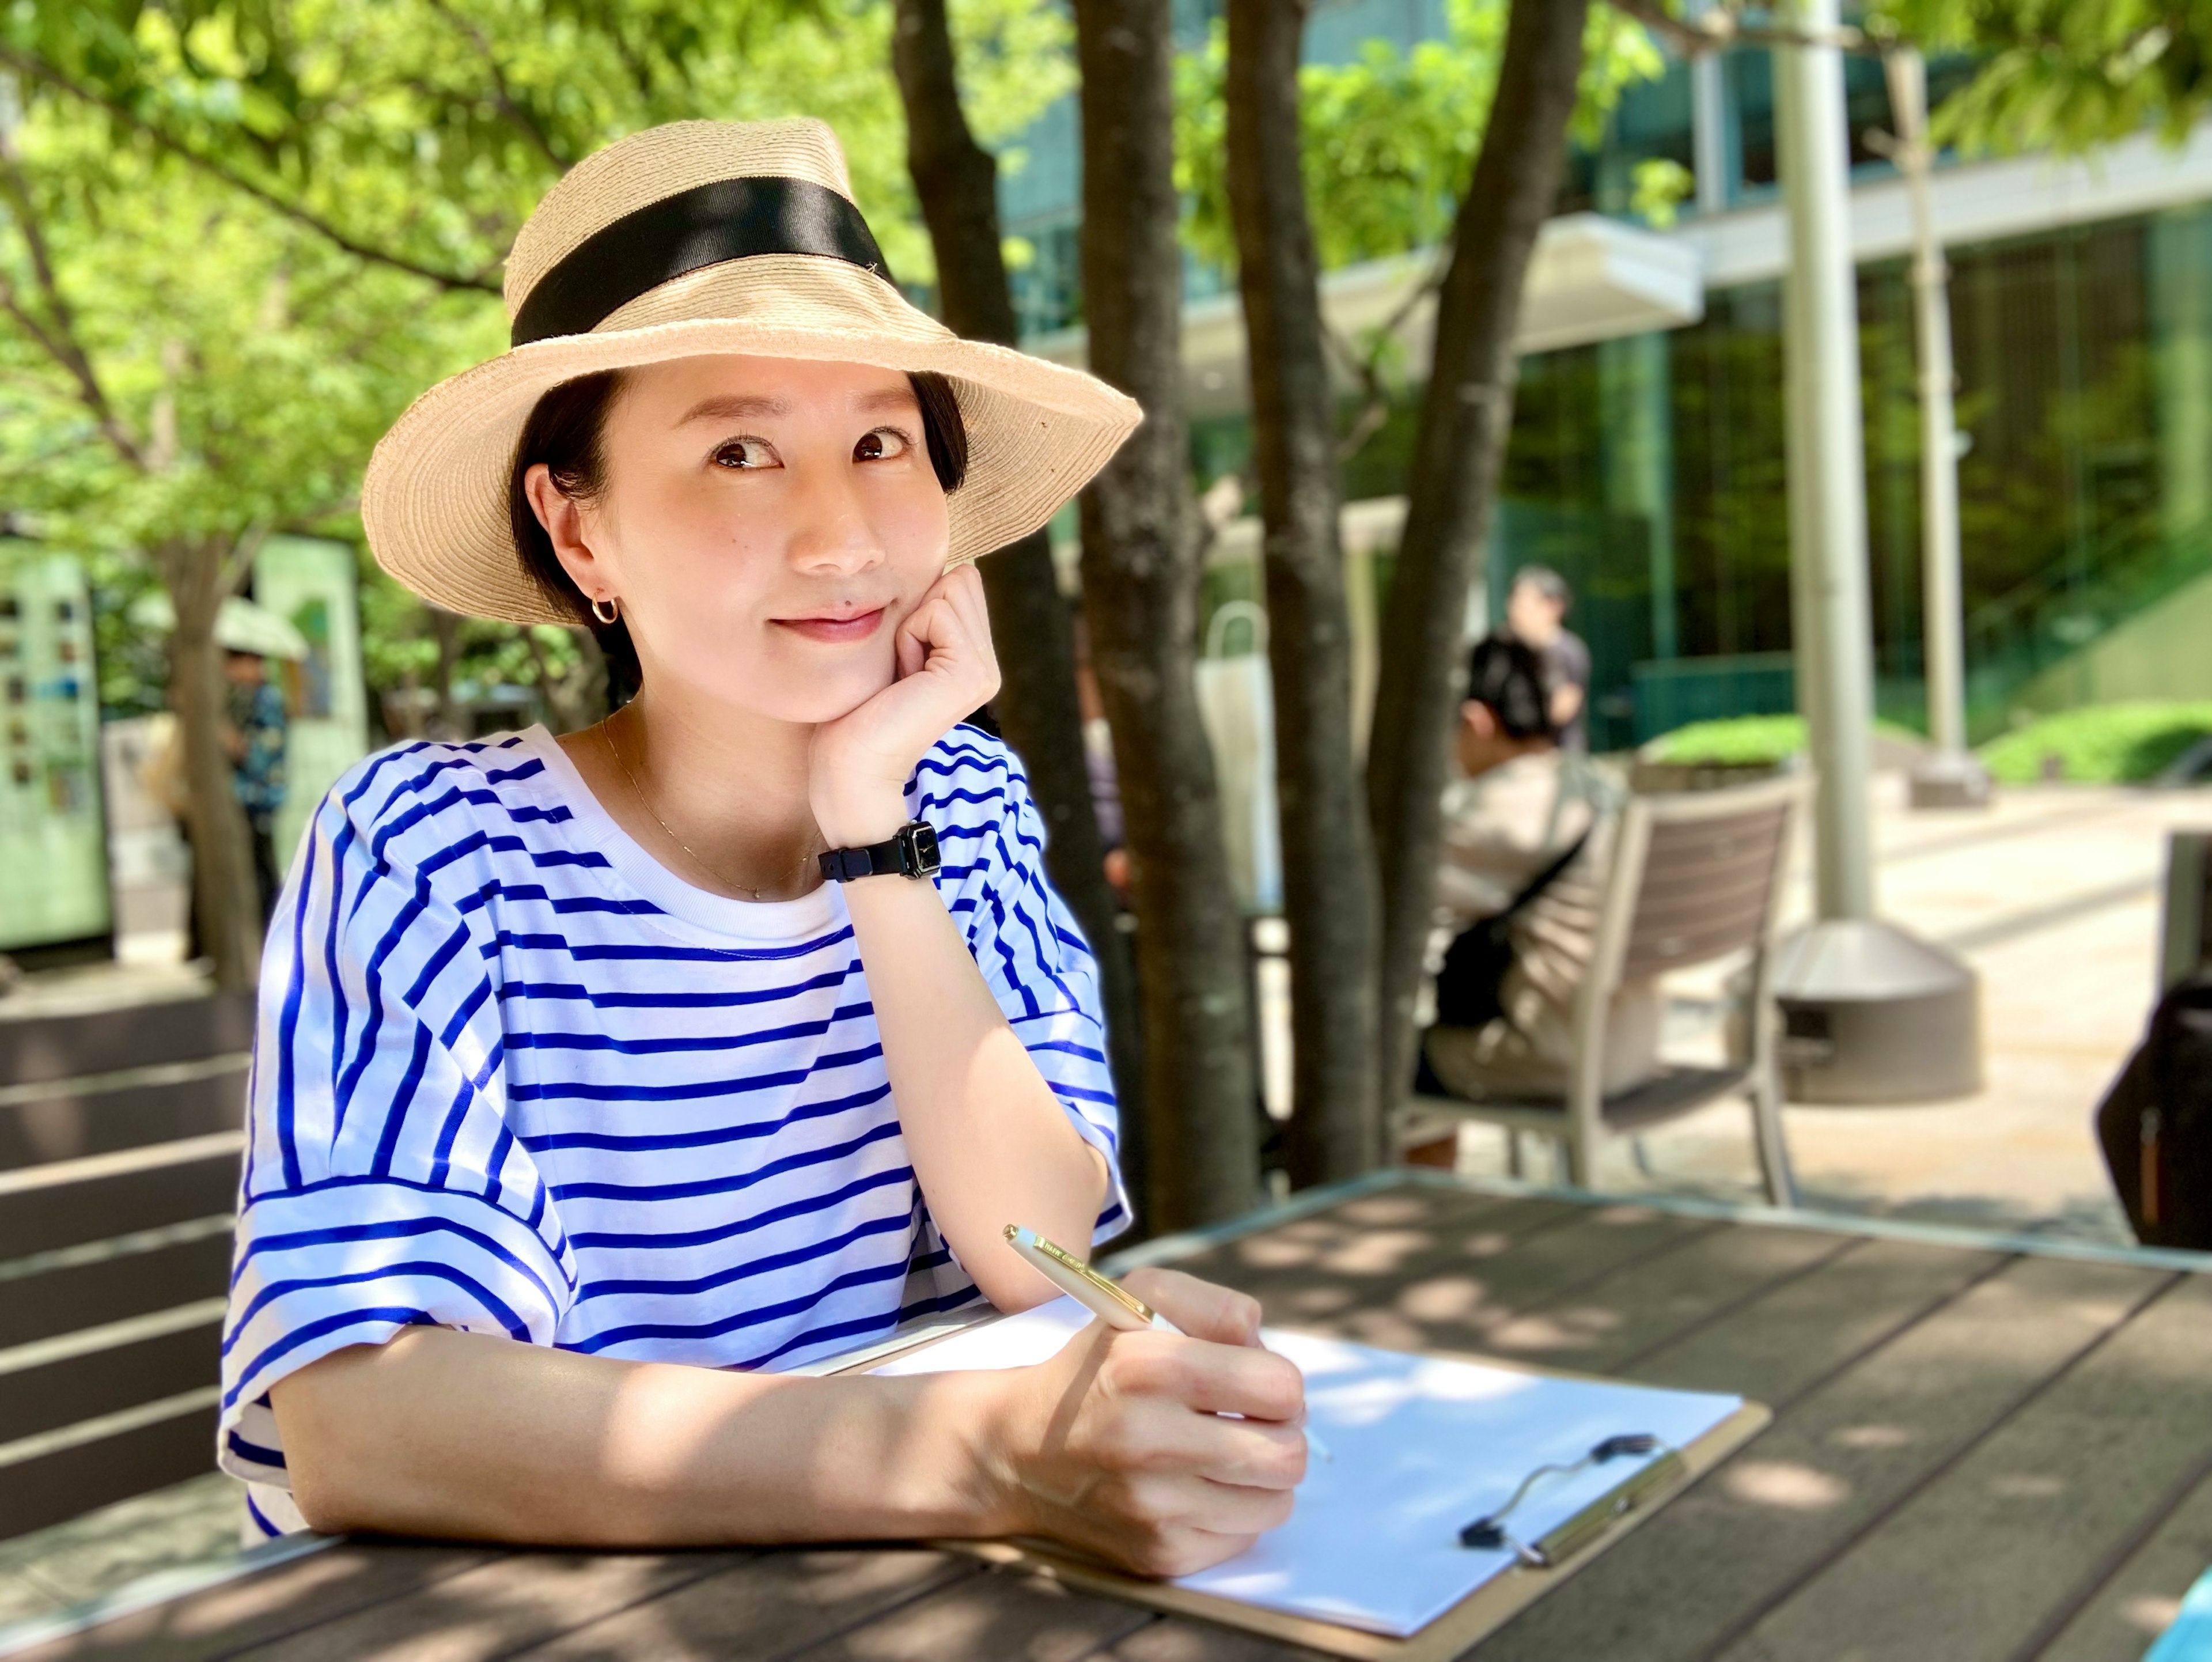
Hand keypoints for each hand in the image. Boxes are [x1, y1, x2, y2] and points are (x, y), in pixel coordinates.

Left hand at [810, 563, 999, 847]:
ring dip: (908, 624)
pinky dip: (906, 637)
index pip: (960, 579)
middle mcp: (988, 663)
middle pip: (960, 578)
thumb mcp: (891, 649)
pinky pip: (936, 613)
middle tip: (897, 666)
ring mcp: (985, 670)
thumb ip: (919, 613)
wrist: (850, 770)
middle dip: (915, 610)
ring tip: (898, 674)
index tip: (896, 659)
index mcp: (972, 657)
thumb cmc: (855, 712)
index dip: (914, 605)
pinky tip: (901, 679)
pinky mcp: (969, 674)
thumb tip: (938, 563)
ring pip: (949, 589)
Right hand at [981, 1268, 1307, 1577]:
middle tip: (1250, 1423)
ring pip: (1276, 1502)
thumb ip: (1217, 1308)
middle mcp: (1148, 1440)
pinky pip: (1243, 1538)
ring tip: (1223, 1455)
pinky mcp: (1157, 1554)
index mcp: (1149, 1367)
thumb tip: (1268, 1352)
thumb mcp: (1141, 1303)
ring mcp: (1152, 1507)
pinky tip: (1195, 1488)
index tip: (1253, 1385)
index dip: (1279, 1383)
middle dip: (1282, 1434)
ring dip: (1261, 1477)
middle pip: (1287, 1455)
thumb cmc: (1096, 1368)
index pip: (1280, 1387)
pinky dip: (1231, 1512)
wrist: (1018, 1451)